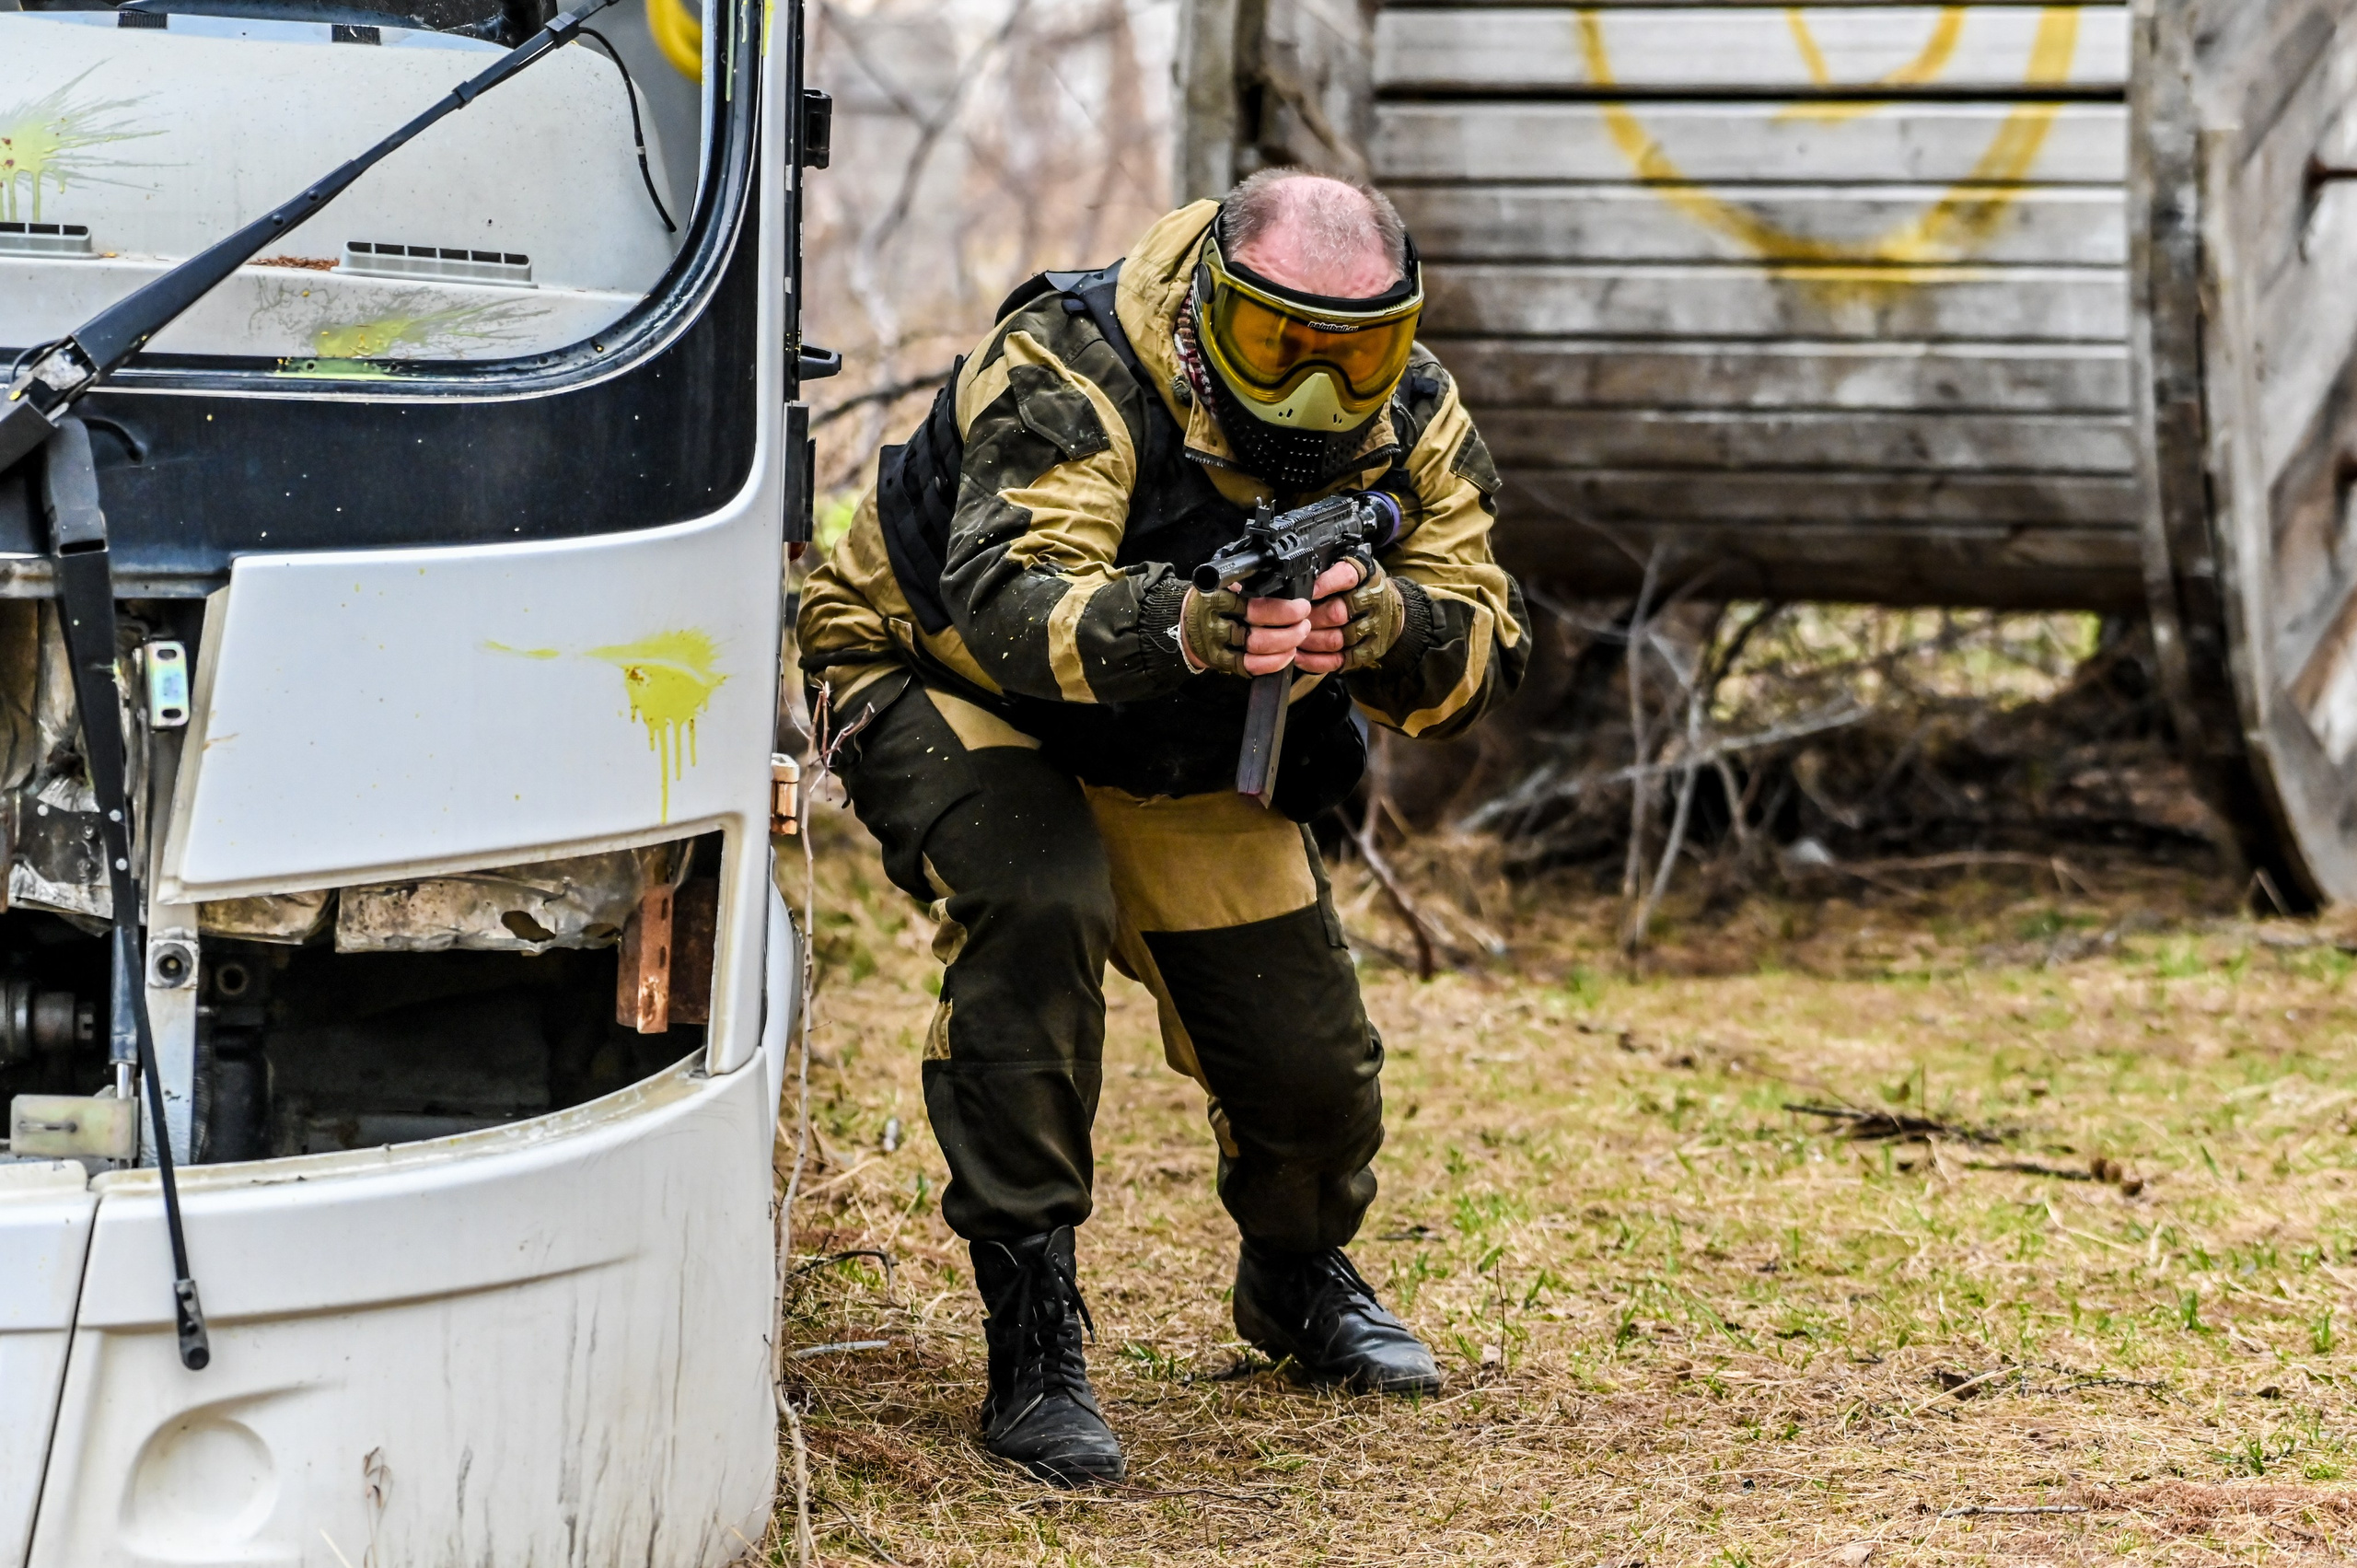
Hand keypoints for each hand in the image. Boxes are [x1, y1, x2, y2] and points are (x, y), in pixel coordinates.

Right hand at [1181, 583, 1317, 677]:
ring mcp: (1217, 645)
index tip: (1301, 606)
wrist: (1186, 622)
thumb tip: (1287, 583)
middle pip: (1257, 631)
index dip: (1283, 609)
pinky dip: (1272, 663)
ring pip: (1256, 649)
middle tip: (1305, 622)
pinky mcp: (1221, 662)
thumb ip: (1249, 581)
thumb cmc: (1212, 599)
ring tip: (1300, 635)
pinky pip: (1250, 667)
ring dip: (1285, 644)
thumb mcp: (1225, 582)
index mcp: (1218, 598)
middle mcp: (1215, 623)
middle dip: (1290, 629)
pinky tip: (1287, 655)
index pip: (1255, 606)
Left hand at [1296, 557, 1403, 673]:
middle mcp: (1371, 603)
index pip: (1346, 577)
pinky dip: (1315, 660)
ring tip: (1292, 636)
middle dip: (1309, 618)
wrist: (1391, 610)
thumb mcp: (1349, 569)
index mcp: (1366, 576)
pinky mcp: (1365, 652)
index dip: (1325, 584)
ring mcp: (1369, 630)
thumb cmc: (1361, 587)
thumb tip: (1297, 581)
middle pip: (1336, 613)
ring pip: (1335, 639)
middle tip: (1292, 618)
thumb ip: (1327, 572)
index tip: (1308, 591)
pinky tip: (1300, 655)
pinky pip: (1337, 660)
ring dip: (1308, 640)